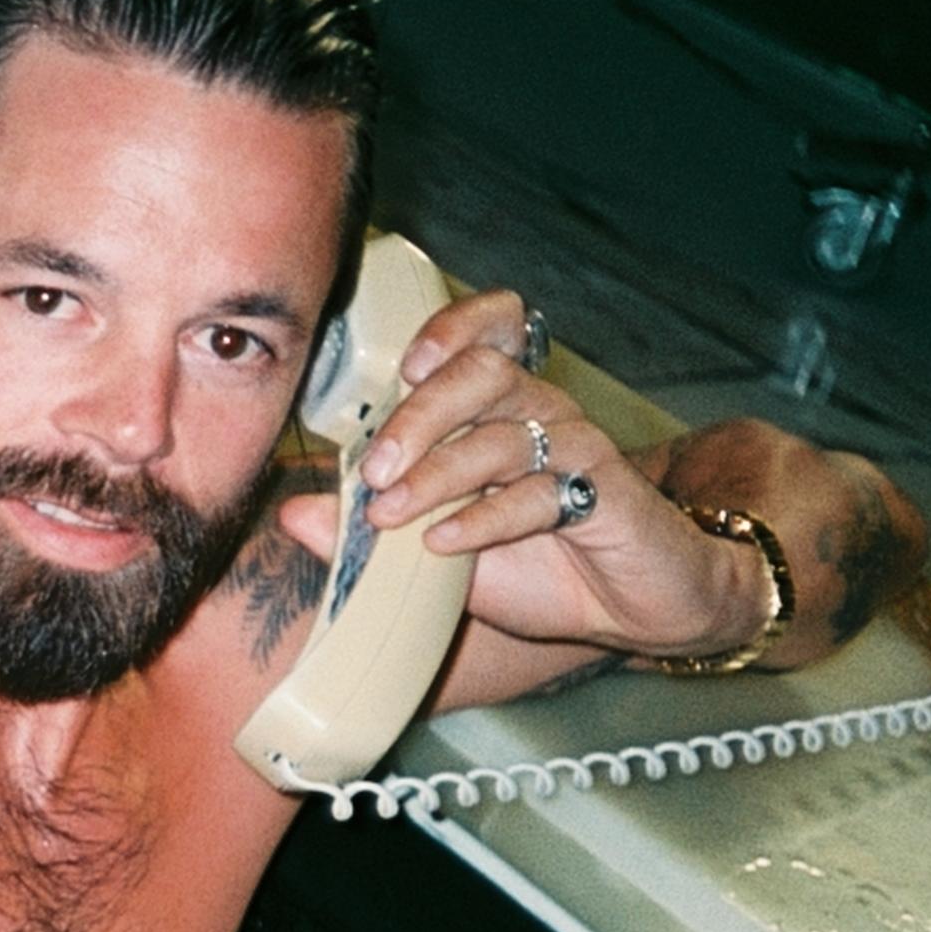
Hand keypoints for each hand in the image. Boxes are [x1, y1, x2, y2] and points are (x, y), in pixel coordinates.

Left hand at [273, 284, 771, 664]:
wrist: (635, 604)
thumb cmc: (540, 563)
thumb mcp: (442, 550)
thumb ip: (372, 529)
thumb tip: (295, 514)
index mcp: (502, 408)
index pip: (491, 332)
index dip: (454, 327)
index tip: (407, 365)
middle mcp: (539, 413)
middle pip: (482, 376)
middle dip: (417, 418)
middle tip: (372, 472)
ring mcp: (573, 447)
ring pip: (502, 433)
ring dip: (437, 472)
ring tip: (389, 513)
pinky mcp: (603, 491)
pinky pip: (540, 490)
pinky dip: (483, 517)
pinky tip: (444, 542)